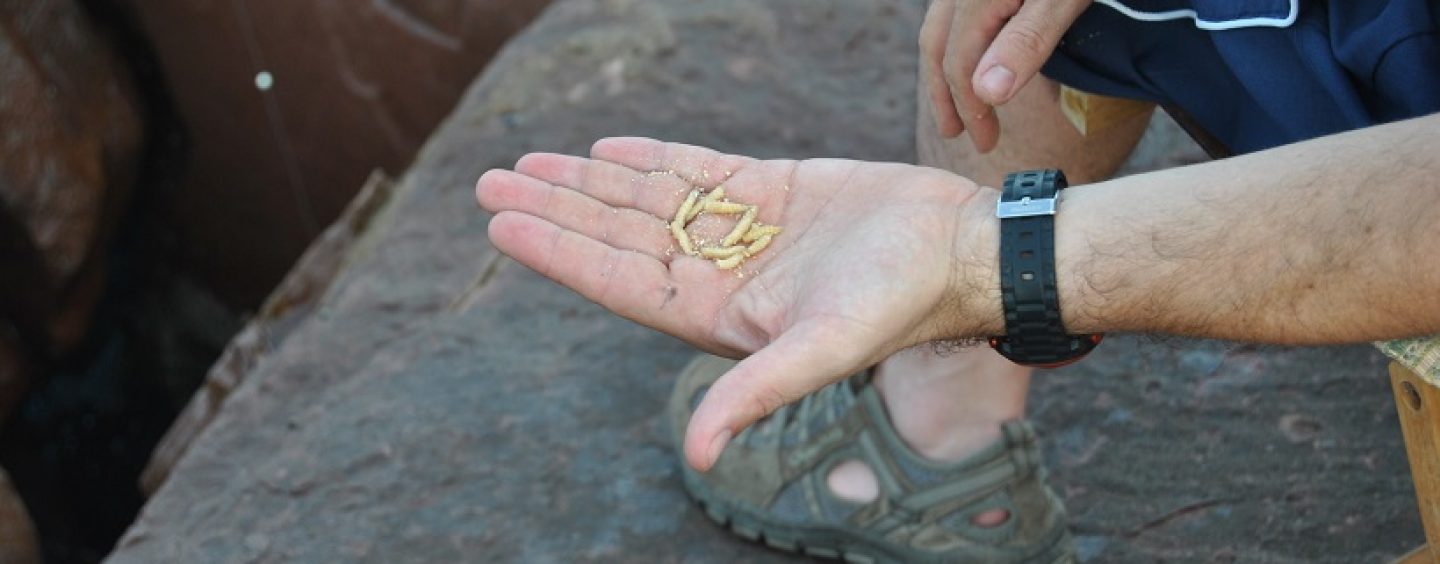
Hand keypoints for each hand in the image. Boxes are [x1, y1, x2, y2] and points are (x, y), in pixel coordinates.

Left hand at [475, 138, 999, 470]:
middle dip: (557, 208)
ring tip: (531, 162)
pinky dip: (654, 158)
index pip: (619, 280)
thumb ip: (754, 393)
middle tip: (491, 182)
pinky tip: (610, 149)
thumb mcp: (821, 351)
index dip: (559, 253)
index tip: (503, 225)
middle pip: (619, 236)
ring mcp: (743, 229)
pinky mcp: (773, 189)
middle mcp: (721, 273)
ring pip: (649, 200)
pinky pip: (699, 170)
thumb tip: (696, 456)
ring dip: (590, 181)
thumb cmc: (898, 303)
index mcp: (718, 315)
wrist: (960, 248)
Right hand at [921, 0, 1090, 150]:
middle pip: (937, 46)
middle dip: (944, 95)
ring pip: (939, 28)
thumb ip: (1025, 43)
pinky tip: (969, 56)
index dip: (971, 109)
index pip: (959, 65)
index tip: (985, 142)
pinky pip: (953, 14)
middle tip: (954, 133)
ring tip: (952, 103)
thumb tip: (987, 94)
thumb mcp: (1062, 2)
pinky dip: (954, 42)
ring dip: (944, 69)